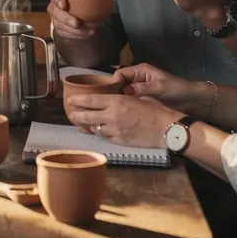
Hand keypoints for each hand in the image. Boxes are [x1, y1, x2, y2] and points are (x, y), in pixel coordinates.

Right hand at [47, 0, 101, 41]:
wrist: (81, 11)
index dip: (58, 0)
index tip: (64, 5)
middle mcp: (55, 6)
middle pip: (55, 12)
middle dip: (65, 19)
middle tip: (76, 23)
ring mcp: (56, 19)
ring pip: (60, 25)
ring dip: (74, 30)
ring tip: (89, 30)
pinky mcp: (60, 29)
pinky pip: (65, 34)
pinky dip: (77, 35)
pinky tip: (88, 34)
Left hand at [64, 92, 181, 147]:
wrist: (167, 128)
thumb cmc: (154, 108)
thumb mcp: (136, 97)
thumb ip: (120, 97)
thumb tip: (111, 96)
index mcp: (115, 101)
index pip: (89, 100)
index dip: (77, 100)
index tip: (70, 100)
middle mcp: (111, 116)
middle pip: (86, 116)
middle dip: (75, 115)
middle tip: (69, 113)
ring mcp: (114, 130)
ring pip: (94, 128)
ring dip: (86, 126)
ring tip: (80, 124)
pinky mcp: (120, 141)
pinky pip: (105, 137)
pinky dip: (99, 133)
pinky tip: (96, 131)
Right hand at [114, 62, 201, 108]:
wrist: (191, 100)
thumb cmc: (176, 89)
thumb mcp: (159, 87)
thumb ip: (142, 88)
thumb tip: (124, 91)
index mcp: (141, 70)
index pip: (121, 73)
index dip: (114, 82)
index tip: (110, 94)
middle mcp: (138, 77)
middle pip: (120, 82)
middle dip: (115, 91)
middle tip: (110, 103)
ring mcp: (141, 88)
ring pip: (125, 91)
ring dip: (121, 98)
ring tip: (115, 108)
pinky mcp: (144, 97)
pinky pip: (131, 98)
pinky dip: (128, 103)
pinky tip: (124, 111)